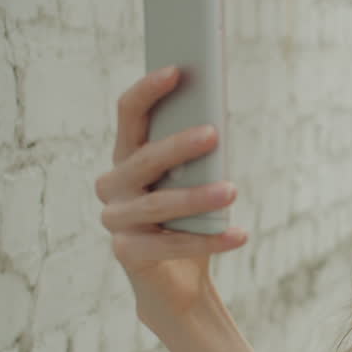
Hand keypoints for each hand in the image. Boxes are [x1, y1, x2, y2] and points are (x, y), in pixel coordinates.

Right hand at [95, 66, 247, 330]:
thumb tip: (218, 120)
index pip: (129, 114)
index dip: (149, 90)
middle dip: (179, 145)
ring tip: (232, 191)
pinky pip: (171, 244)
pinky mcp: (127, 253)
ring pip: (159, 204)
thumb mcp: (193, 181)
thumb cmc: (188, 220)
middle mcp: (113, 186)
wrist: (176, 282)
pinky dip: (210, 240)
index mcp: (126, 157)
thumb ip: (198, 155)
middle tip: (214, 134)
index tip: (177, 70)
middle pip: (143, 159)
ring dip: (198, 197)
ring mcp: (116, 221)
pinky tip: (239, 234)